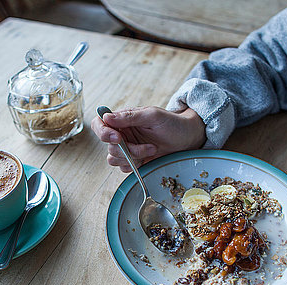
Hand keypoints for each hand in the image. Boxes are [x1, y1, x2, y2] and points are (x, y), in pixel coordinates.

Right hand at [91, 106, 205, 172]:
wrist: (186, 138)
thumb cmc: (171, 123)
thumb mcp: (152, 115)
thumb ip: (130, 116)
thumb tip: (107, 116)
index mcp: (122, 119)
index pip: (99, 124)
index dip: (103, 133)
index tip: (118, 138)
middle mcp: (121, 133)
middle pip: (108, 146)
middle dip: (128, 149)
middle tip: (148, 146)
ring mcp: (127, 148)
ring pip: (114, 159)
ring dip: (133, 157)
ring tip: (152, 150)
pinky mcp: (133, 160)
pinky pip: (123, 168)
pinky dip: (135, 165)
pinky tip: (149, 158)